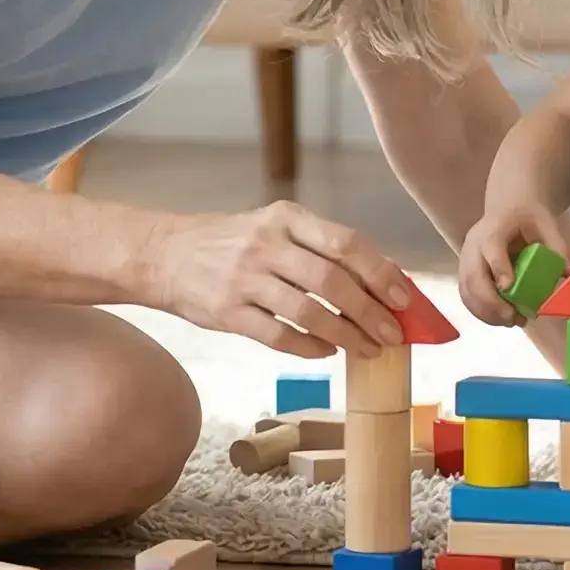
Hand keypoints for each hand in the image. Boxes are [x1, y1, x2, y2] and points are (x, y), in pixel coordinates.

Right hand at [147, 201, 413, 357]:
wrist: (164, 254)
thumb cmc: (232, 243)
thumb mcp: (273, 228)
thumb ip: (319, 248)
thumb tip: (381, 281)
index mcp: (285, 218)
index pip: (345, 243)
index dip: (380, 272)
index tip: (405, 298)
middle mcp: (266, 244)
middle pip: (332, 281)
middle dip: (370, 312)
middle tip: (393, 334)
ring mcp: (244, 279)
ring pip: (309, 312)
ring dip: (346, 336)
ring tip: (367, 350)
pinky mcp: (227, 312)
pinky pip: (279, 336)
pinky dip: (310, 348)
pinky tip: (327, 352)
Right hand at [456, 199, 569, 326]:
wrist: (508, 209)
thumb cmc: (527, 217)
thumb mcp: (546, 224)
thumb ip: (556, 247)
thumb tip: (566, 274)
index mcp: (495, 227)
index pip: (491, 247)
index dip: (499, 268)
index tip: (510, 288)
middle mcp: (474, 243)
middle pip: (473, 275)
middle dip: (491, 302)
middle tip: (513, 317)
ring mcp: (466, 259)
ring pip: (467, 290)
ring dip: (486, 311)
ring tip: (511, 321)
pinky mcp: (465, 272)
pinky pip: (467, 296)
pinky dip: (481, 312)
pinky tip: (500, 319)